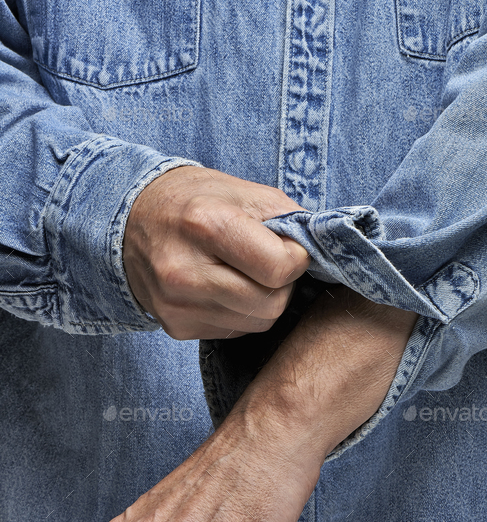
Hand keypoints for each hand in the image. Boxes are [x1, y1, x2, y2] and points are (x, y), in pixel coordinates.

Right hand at [123, 166, 308, 338]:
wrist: (128, 221)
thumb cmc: (193, 200)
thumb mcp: (241, 190)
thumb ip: (287, 217)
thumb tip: (322, 249)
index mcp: (204, 224)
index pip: (278, 268)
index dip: (295, 259)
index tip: (288, 246)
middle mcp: (185, 271)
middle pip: (270, 303)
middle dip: (281, 283)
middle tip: (268, 262)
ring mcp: (177, 305)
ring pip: (257, 322)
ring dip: (263, 300)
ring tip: (243, 272)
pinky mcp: (175, 327)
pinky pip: (234, 331)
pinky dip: (240, 312)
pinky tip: (222, 287)